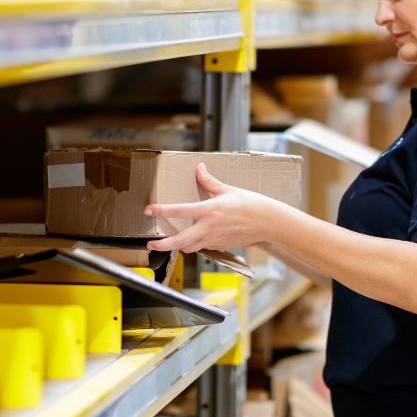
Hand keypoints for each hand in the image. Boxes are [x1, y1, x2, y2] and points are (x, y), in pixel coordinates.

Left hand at [145, 163, 272, 251]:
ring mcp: (214, 240)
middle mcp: (208, 228)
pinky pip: (203, 247)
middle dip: (163, 245)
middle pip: (180, 241)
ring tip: (171, 242)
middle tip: (151, 245)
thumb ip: (209, 181)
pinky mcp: (220, 246)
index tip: (149, 210)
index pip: (179, 211)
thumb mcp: (227, 190)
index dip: (161, 211)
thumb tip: (199, 168)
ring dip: (179, 245)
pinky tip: (197, 237)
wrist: (268, 222)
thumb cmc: (250, 204)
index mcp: (208, 210)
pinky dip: (196, 243)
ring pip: (190, 247)